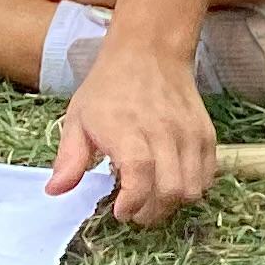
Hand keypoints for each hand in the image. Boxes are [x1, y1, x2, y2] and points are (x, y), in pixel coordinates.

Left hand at [53, 39, 214, 224]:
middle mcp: (163, 133)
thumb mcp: (78, 119)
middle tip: (136, 212)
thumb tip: (55, 191)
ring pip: (193, 188)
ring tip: (155, 198)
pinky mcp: (206, 133)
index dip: (132, 203)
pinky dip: (193, 187)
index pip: (140, 178)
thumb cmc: (108, 87)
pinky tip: (173, 182)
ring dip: (174, 203)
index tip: (119, 212)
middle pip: (171, 190)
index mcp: (127, 131)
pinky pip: (209, 174)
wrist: (149, 52)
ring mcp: (189, 134)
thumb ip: (69, 159)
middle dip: (152, 212)